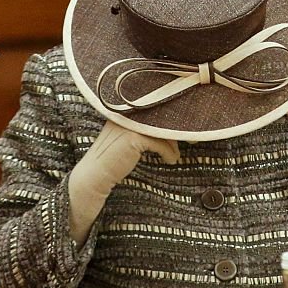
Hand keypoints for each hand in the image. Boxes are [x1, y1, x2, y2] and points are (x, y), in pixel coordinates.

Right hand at [68, 121, 178, 243]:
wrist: (95, 177)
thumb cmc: (115, 160)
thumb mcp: (131, 140)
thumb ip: (148, 130)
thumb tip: (175, 127)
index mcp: (125, 111)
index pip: (155, 110)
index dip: (171, 120)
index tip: (185, 130)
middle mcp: (125, 114)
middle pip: (161, 118)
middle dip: (177, 130)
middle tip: (192, 140)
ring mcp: (128, 124)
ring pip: (162, 130)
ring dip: (173, 144)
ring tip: (175, 156)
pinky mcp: (132, 138)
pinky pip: (160, 143)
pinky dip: (168, 153)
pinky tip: (170, 161)